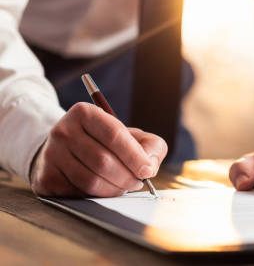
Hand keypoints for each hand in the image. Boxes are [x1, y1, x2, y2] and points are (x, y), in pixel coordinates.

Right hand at [30, 102, 166, 196]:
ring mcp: (51, 155)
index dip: (134, 156)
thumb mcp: (131, 135)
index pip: (114, 135)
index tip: (148, 171)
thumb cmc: (105, 143)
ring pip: (91, 181)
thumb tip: (150, 166)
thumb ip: (150, 145)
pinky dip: (98, 196)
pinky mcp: (46, 177)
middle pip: (103, 161)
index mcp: (84, 113)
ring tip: (124, 186)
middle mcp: (63, 131)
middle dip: (127, 176)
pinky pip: (79, 194)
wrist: (66, 151)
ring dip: (115, 189)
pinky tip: (105, 189)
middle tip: (138, 182)